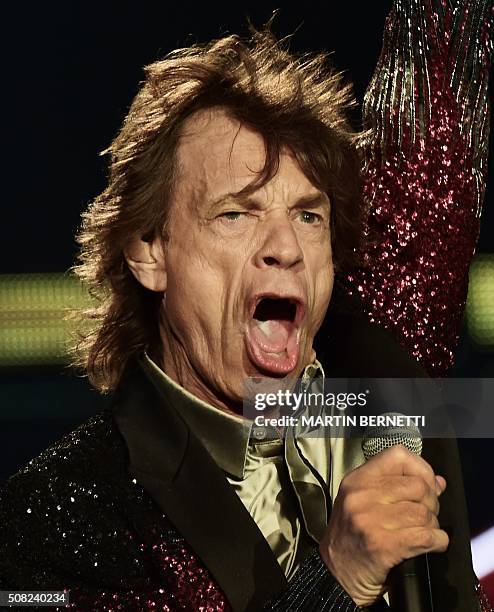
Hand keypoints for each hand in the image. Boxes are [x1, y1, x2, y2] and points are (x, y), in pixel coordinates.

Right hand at [319, 445, 448, 606]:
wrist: (335, 574)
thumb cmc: (351, 537)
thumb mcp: (363, 502)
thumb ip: (397, 486)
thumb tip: (437, 482)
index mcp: (357, 480)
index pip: (398, 456)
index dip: (420, 468)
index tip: (426, 482)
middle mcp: (361, 496)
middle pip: (418, 486)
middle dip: (431, 502)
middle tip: (425, 513)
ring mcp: (370, 520)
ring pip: (424, 513)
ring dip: (432, 525)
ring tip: (423, 530)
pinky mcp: (382, 546)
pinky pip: (426, 537)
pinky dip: (437, 541)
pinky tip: (430, 543)